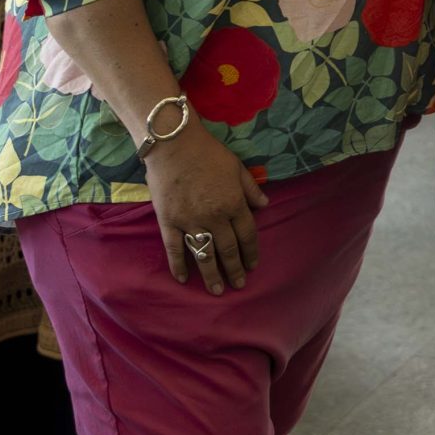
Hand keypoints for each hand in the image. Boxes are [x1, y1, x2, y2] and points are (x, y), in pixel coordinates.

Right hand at [145, 125, 267, 294]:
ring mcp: (190, 220)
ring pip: (204, 254)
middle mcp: (214, 217)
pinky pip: (174, 248)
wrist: (174, 144)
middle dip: (235, 269)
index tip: (253, 265)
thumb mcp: (237, 167)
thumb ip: (251, 188)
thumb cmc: (208, 152)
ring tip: (217, 290)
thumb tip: (266, 204)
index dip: (251, 252)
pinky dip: (179, 265)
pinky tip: (183, 278)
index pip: (247, 235)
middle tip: (239, 284)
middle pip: (228, 249)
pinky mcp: (168, 221)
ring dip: (212, 274)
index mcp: (234, 204)